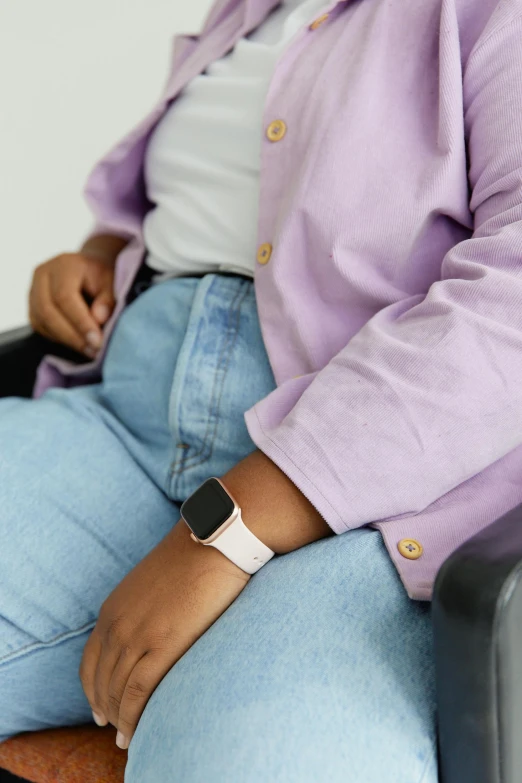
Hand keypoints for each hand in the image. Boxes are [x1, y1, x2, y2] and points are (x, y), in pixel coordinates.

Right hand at [29, 251, 115, 356]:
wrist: (87, 269)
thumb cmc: (100, 276)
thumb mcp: (111, 282)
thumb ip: (107, 299)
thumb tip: (99, 319)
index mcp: (63, 265)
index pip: (65, 297)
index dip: (80, 322)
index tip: (97, 341)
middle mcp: (42, 275)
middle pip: (48, 311)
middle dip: (72, 336)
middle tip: (94, 351)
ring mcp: (33, 291)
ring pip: (42, 322)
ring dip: (66, 340)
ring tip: (89, 351)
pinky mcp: (32, 306)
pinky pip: (41, 327)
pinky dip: (59, 339)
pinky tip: (77, 344)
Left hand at [79, 519, 249, 749]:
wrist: (214, 540)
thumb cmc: (193, 559)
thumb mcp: (152, 584)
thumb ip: (142, 609)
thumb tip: (151, 629)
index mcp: (113, 609)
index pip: (90, 661)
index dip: (92, 690)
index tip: (99, 708)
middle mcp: (117, 624)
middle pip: (101, 681)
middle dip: (105, 710)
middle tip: (116, 730)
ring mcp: (138, 635)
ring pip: (118, 691)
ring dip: (119, 720)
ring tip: (127, 738)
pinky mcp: (163, 644)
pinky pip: (139, 692)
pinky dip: (134, 717)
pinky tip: (137, 731)